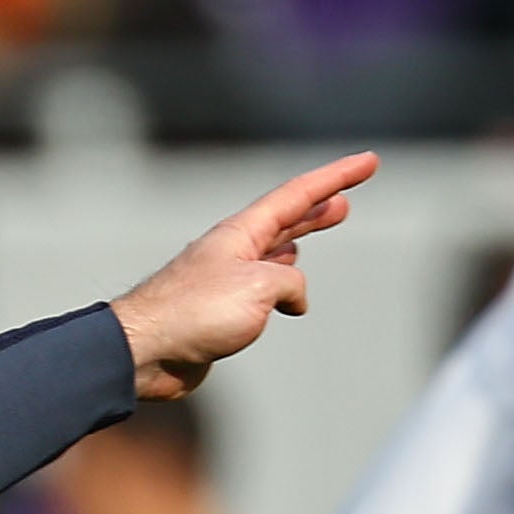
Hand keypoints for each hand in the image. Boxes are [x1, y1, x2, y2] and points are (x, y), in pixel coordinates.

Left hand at [110, 155, 376, 400]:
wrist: (144, 351)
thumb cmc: (193, 313)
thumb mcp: (259, 288)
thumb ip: (290, 285)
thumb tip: (294, 300)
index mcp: (242, 232)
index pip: (298, 194)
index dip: (336, 176)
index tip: (368, 162)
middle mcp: (234, 249)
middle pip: (286, 218)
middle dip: (321, 205)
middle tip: (348, 196)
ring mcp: (225, 279)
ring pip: (274, 250)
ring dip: (302, 235)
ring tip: (322, 225)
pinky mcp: (219, 311)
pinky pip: (260, 288)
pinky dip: (282, 282)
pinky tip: (288, 288)